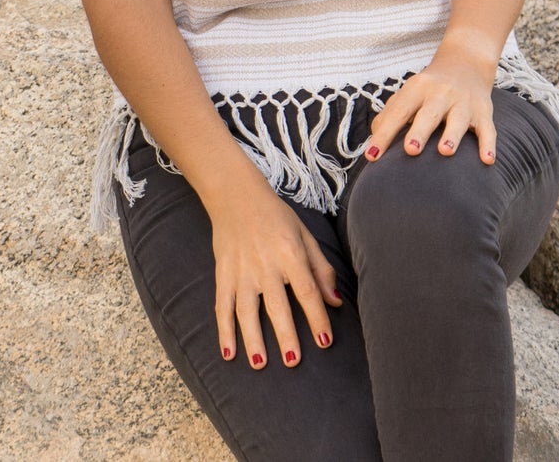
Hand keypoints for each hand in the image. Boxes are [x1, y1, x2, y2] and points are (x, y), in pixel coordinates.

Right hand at [208, 176, 343, 369]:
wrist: (236, 195)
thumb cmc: (276, 216)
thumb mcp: (304, 234)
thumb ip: (321, 268)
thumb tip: (335, 302)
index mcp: (290, 252)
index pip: (307, 290)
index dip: (317, 317)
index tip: (324, 342)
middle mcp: (266, 263)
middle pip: (277, 305)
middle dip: (285, 335)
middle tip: (293, 361)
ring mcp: (241, 270)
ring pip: (246, 310)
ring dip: (252, 339)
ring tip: (260, 364)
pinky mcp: (223, 273)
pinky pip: (222, 305)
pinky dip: (223, 330)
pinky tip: (228, 353)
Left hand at [363, 52, 496, 163]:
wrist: (466, 62)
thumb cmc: (429, 88)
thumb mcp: (408, 94)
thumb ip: (390, 115)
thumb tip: (374, 142)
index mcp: (417, 89)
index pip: (399, 112)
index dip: (385, 134)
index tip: (372, 156)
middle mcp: (441, 93)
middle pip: (429, 113)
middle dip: (420, 131)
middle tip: (410, 150)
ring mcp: (463, 102)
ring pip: (459, 119)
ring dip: (452, 135)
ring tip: (445, 151)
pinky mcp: (483, 112)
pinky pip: (487, 129)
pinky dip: (488, 145)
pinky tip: (487, 160)